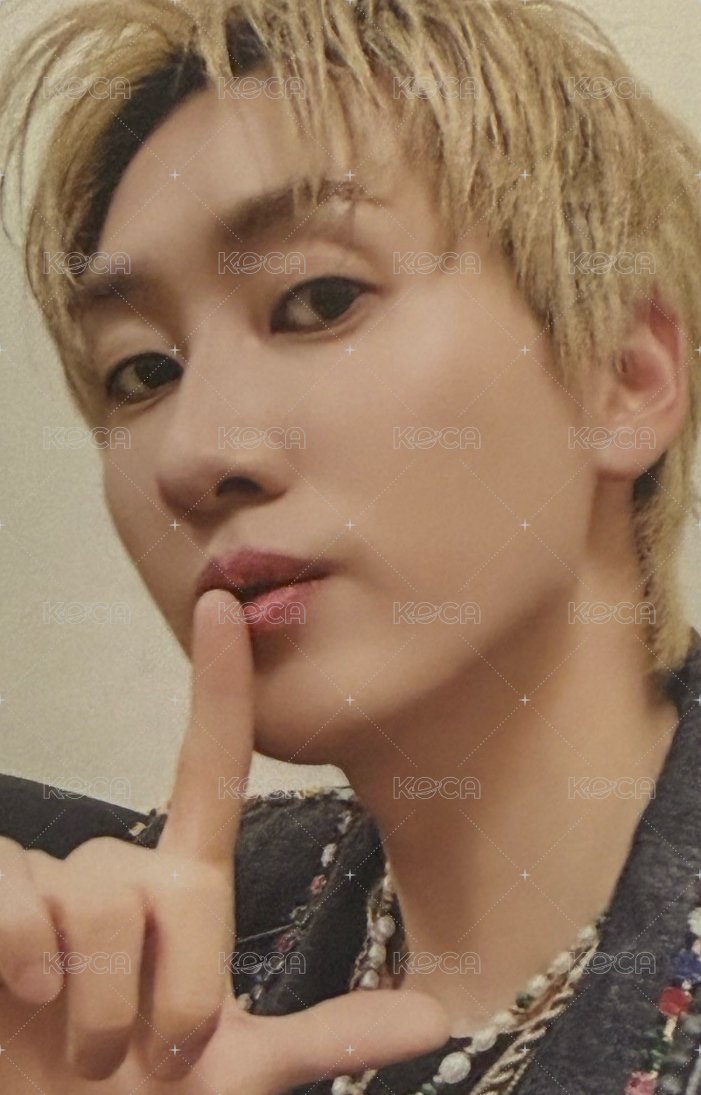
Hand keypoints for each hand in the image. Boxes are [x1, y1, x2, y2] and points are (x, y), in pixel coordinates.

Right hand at [0, 590, 449, 1093]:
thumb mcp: (236, 1076)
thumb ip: (324, 1041)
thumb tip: (434, 1017)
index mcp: (184, 891)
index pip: (208, 768)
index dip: (218, 686)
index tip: (224, 606)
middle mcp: (120, 875)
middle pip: (161, 882)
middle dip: (174, 992)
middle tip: (154, 1060)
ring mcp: (52, 891)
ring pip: (90, 898)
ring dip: (99, 1006)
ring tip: (84, 1051)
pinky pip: (14, 892)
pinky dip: (21, 951)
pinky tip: (22, 992)